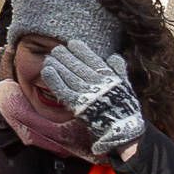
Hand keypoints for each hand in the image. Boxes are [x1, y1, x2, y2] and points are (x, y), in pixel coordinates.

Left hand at [37, 37, 146, 156]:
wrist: (124, 130)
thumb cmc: (125, 108)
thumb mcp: (126, 86)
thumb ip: (119, 70)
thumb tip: (114, 56)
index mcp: (109, 78)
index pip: (93, 60)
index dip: (82, 51)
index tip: (73, 43)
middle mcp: (98, 84)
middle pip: (79, 66)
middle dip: (67, 56)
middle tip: (57, 49)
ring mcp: (87, 94)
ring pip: (69, 75)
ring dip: (58, 65)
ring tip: (50, 56)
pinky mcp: (77, 105)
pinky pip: (63, 90)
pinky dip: (54, 79)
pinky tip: (46, 70)